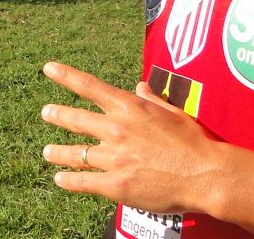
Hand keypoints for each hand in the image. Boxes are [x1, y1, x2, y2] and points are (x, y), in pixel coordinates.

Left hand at [40, 61, 220, 214]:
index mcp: (129, 108)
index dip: (66, 76)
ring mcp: (113, 157)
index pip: (89, 86)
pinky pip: (83, 181)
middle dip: (57, 115)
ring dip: (57, 152)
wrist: (206, 175)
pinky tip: (60, 180)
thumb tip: (139, 86)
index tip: (49, 68)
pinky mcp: (115, 184)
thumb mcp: (172, 112)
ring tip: (47, 152)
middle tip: (46, 112)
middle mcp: (116, 129)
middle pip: (75, 119)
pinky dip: (68, 181)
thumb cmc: (194, 142)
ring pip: (75, 153)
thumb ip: (151, 99)